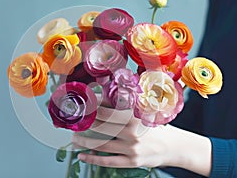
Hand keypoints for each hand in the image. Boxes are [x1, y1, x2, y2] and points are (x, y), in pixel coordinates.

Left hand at [72, 105, 211, 175]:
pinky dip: (92, 159)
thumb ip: (124, 103)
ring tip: (74, 138)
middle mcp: (132, 132)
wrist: (174, 146)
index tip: (81, 104)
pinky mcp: (131, 161)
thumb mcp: (144, 111)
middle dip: (85, 123)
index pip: (107, 110)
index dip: (92, 106)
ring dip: (84, 141)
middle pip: (101, 126)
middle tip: (74, 121)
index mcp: (135, 116)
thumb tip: (105, 87)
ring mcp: (131, 148)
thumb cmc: (155, 126)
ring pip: (101, 144)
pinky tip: (82, 156)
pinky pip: (108, 161)